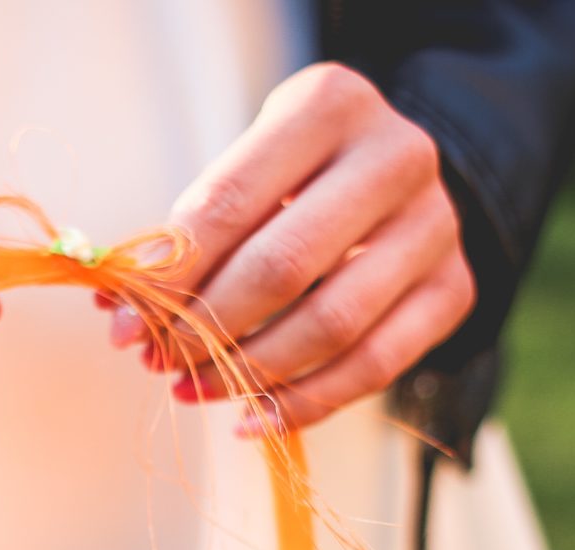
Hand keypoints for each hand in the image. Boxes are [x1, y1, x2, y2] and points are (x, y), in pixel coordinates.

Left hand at [128, 63, 476, 432]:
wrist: (399, 180)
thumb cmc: (298, 177)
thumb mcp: (246, 173)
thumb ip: (188, 237)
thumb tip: (120, 318)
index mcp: (331, 105)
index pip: (231, 202)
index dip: (170, 275)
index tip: (122, 328)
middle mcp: (397, 158)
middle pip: (284, 268)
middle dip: (207, 328)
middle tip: (160, 362)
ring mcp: (436, 227)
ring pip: (331, 326)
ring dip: (248, 373)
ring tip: (192, 389)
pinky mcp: (454, 290)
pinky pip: (373, 367)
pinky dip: (303, 404)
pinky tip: (250, 419)